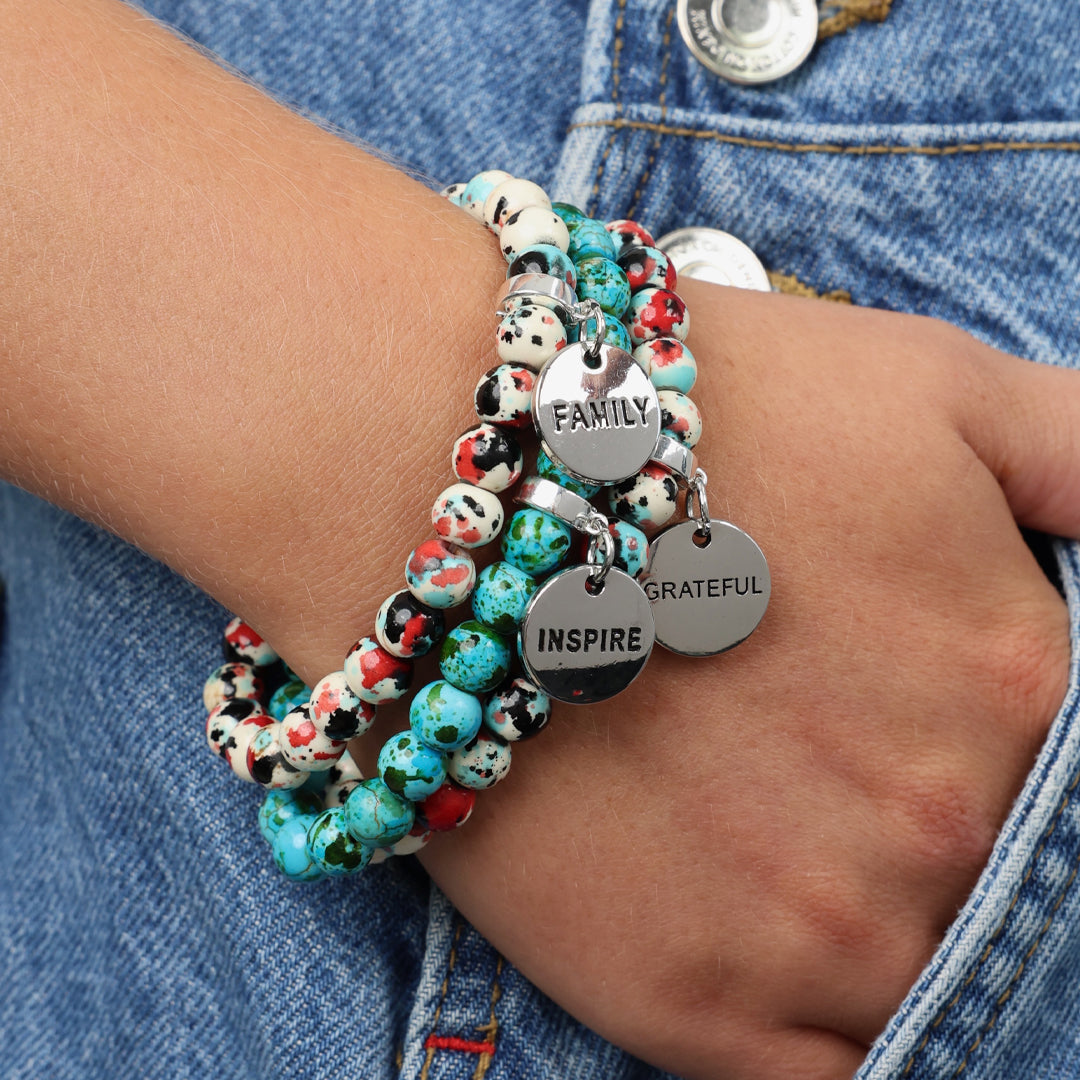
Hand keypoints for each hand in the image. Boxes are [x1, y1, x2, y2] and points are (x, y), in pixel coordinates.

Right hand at [415, 283, 1077, 1079]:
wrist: (455, 486)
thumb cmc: (689, 416)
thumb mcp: (932, 389)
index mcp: (1019, 683)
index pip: (1070, 775)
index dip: (994, 739)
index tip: (913, 707)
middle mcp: (943, 833)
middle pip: (991, 882)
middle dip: (929, 819)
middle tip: (825, 753)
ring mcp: (815, 935)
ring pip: (913, 984)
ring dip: (872, 920)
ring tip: (779, 827)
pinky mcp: (688, 1005)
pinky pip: (819, 1074)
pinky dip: (817, 1023)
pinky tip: (766, 932)